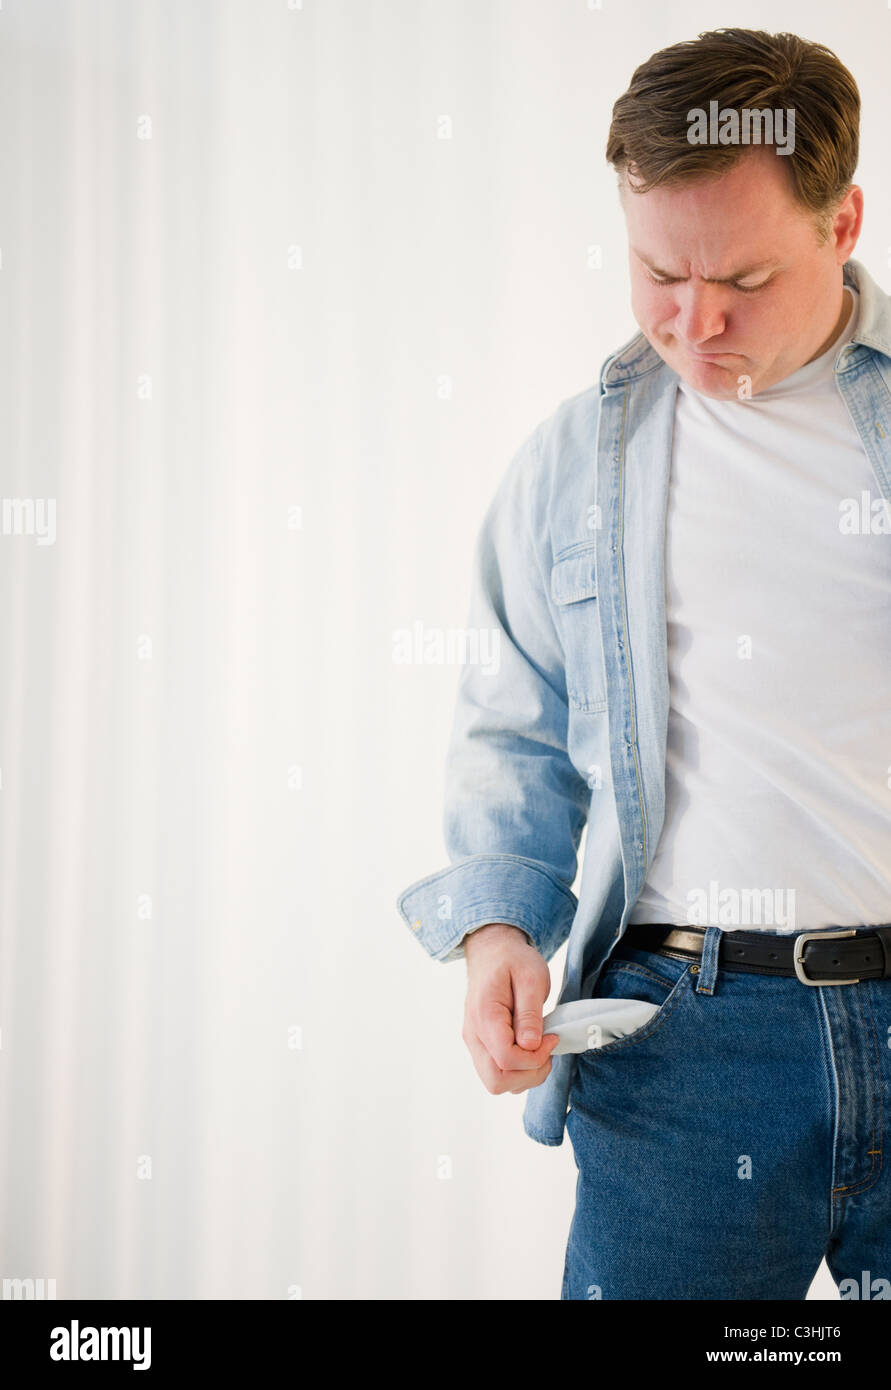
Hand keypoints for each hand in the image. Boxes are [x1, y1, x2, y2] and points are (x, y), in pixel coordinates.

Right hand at [462, 923, 558, 1094]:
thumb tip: (530, 1045)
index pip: (506, 1059)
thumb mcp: (531, 978)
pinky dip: (517, 1070)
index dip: (535, 1057)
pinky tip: (530, 1048)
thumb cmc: (513, 961)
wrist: (493, 952)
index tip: (552, 1037)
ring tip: (540, 1048)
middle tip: (547, 1050)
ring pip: (496, 1082)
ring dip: (524, 1075)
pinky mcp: (480, 1046)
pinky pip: (497, 1072)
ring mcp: (474, 1042)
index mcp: (484, 1016)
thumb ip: (529, 1014)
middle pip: (496, 1080)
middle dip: (529, 1073)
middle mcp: (473, 1035)